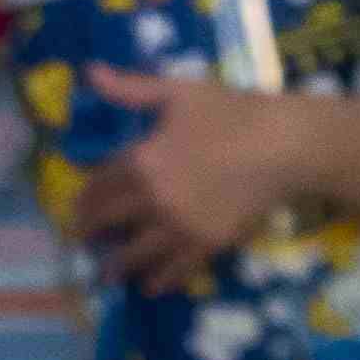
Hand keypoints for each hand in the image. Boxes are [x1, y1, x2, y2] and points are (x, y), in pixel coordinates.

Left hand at [64, 69, 303, 284]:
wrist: (285, 145)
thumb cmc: (231, 112)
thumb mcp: (176, 92)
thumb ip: (129, 88)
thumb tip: (89, 72)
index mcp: (141, 160)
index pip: (101, 183)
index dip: (85, 198)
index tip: (75, 209)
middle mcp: (154, 198)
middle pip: (112, 219)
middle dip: (91, 232)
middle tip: (81, 242)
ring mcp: (182, 224)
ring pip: (140, 251)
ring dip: (120, 265)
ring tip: (107, 276)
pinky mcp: (210, 243)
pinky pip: (179, 267)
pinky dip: (162, 279)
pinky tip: (151, 287)